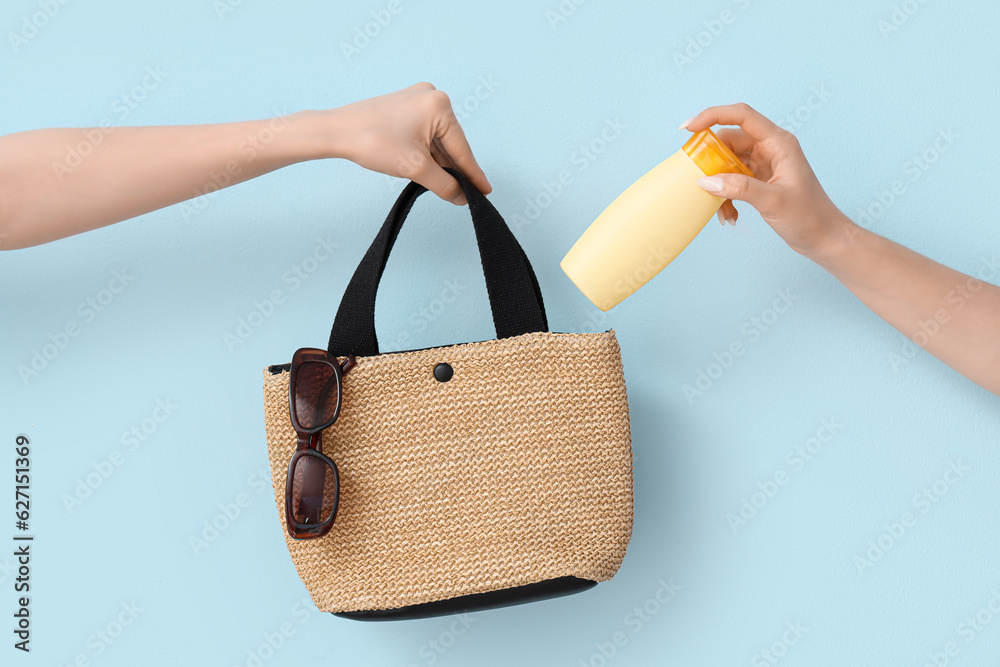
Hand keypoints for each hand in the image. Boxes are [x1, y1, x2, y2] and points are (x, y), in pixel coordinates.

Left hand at [324, 82, 491, 205]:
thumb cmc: (372, 141)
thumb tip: (462, 197)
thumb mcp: (415, 168)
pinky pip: (425, 134)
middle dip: (454, 169)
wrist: (336, 132)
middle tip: (464, 195)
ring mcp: (417, 100)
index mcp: (439, 105)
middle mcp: (431, 96)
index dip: (473, 174)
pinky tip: (426, 169)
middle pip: (451, 144)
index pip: (462, 149)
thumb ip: (445, 184)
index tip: (486, 191)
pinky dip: (427, 153)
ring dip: (439, 163)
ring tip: (442, 186)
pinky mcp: (405, 107)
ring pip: (437, 141)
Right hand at [682, 103, 848, 257]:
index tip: (688, 129)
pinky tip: (729, 214)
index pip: (742, 116)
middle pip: (729, 140)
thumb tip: (706, 180)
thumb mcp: (773, 201)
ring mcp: (764, 163)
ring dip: (718, 184)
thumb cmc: (810, 216)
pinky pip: (732, 179)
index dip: (712, 116)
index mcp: (779, 143)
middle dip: (711, 161)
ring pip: (728, 162)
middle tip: (699, 181)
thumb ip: (739, 188)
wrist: (823, 237)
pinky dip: (726, 195)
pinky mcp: (759, 179)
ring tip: (720, 208)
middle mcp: (771, 148)